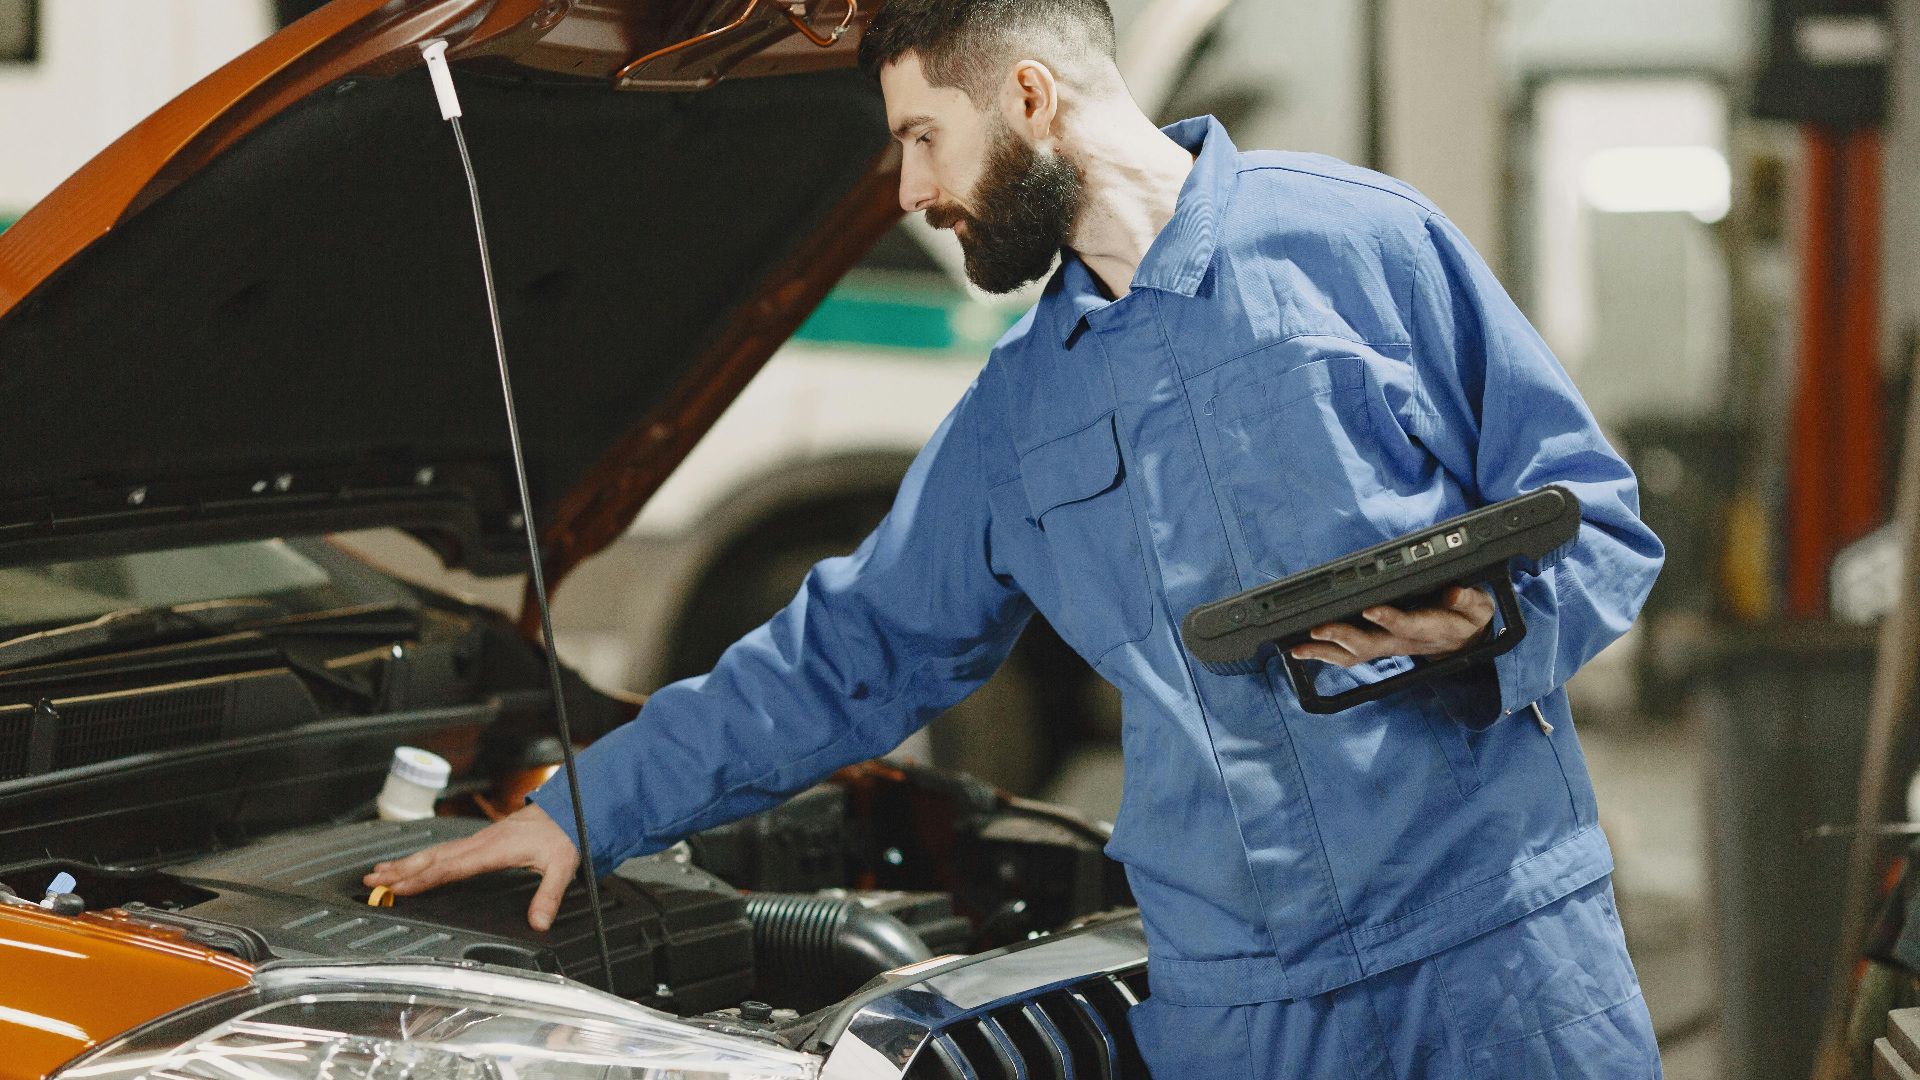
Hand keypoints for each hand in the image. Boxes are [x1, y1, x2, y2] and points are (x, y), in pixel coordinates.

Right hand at [362, 802, 579, 930]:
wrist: (568, 810)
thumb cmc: (563, 836)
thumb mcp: (562, 866)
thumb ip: (549, 895)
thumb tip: (539, 923)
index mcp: (494, 849)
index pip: (451, 867)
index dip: (424, 878)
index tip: (399, 887)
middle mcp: (480, 842)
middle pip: (433, 858)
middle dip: (401, 870)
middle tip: (373, 880)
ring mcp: (478, 840)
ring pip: (435, 851)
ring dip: (406, 862)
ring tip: (379, 872)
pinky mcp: (480, 840)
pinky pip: (444, 849)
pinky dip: (422, 857)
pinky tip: (411, 863)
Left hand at [1288, 585, 1493, 667]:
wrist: (1465, 639)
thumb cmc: (1468, 618)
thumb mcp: (1479, 607)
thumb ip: (1468, 600)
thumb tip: (1454, 593)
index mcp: (1429, 629)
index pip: (1406, 626)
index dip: (1388, 619)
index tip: (1370, 609)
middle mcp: (1402, 642)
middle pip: (1369, 645)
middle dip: (1342, 637)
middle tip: (1317, 628)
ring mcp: (1387, 646)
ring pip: (1353, 655)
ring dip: (1325, 651)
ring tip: (1298, 647)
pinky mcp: (1377, 646)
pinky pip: (1348, 656)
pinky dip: (1323, 653)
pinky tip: (1300, 650)